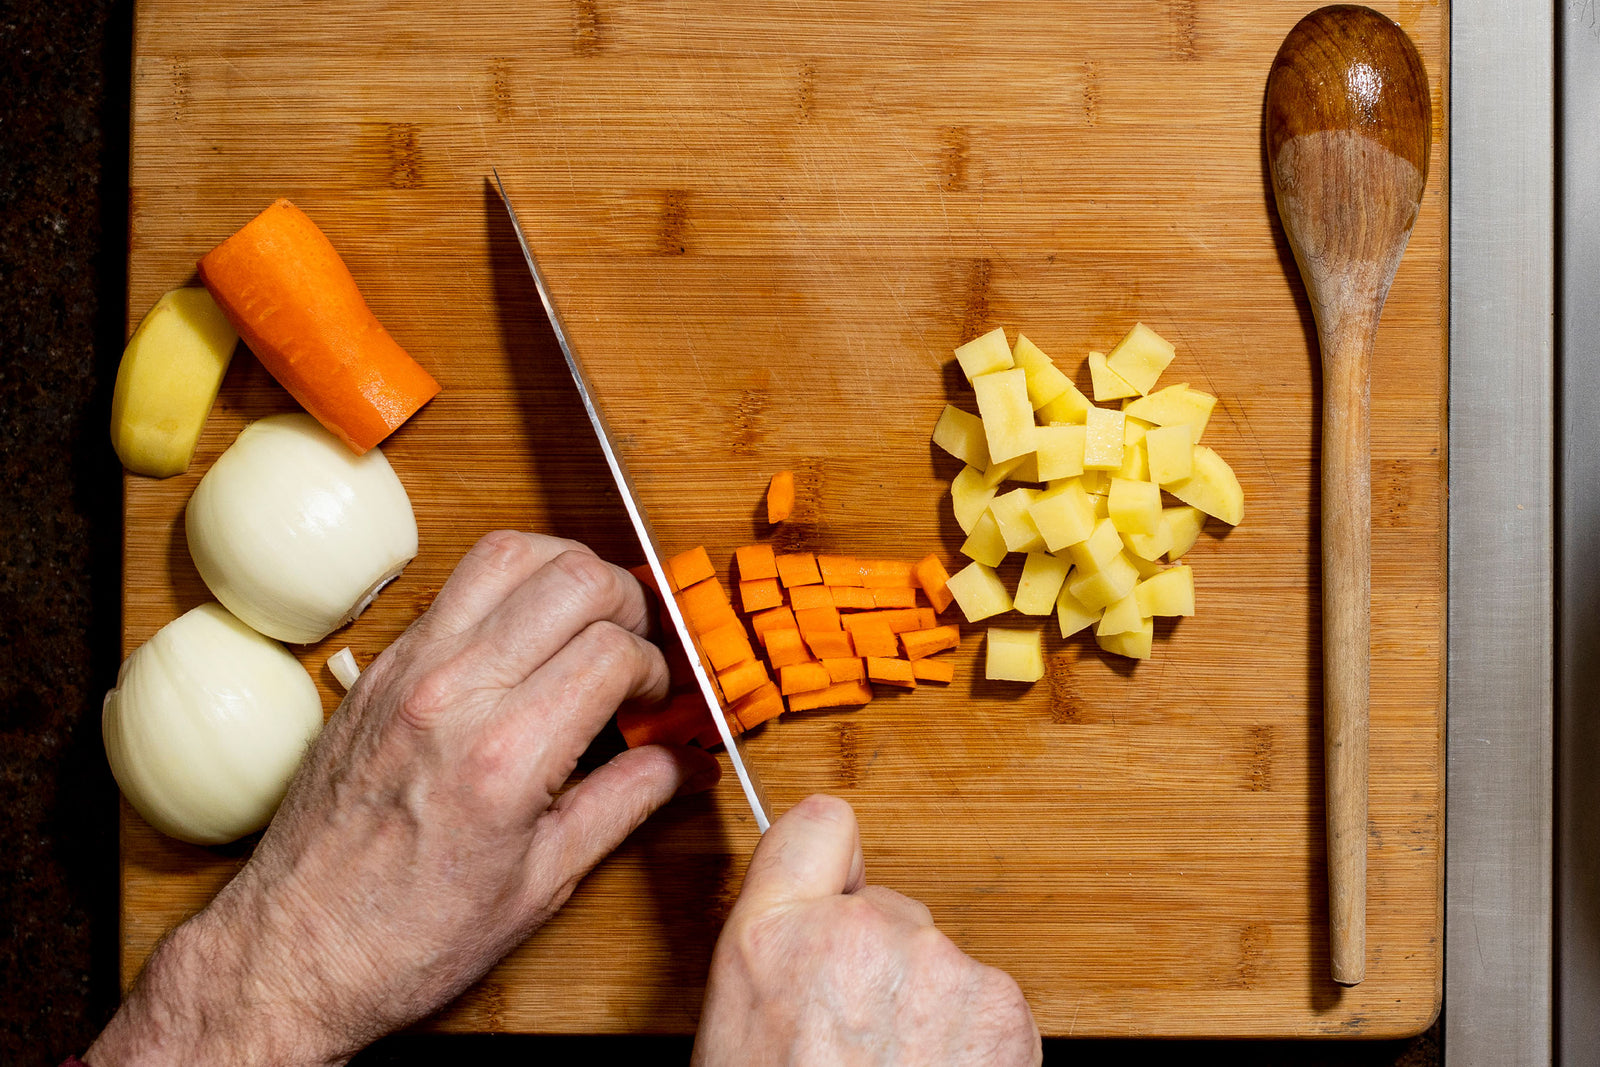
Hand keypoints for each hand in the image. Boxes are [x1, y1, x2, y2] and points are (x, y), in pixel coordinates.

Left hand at [87, 531, 720, 1066]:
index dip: (656, 668)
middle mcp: (453, 694)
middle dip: (627, 603)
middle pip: (572, 577)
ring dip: (566, 573)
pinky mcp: (379, 665)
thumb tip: (686, 763)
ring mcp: (408, 669)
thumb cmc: (408, 936)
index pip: (613, 650)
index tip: (655, 700)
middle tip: (634, 650)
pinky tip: (526, 638)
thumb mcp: (542, 884)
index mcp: (504, 757)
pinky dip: (509, 589)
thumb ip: (625, 804)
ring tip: (585, 623)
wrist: (293, 949)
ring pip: (509, 553)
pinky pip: (458, 585)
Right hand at [692, 794, 1040, 1065]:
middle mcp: (857, 934)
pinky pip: (986, 1003)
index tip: (838, 890)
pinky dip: (974, 1045)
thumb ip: (779, 954)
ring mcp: (937, 967)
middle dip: (880, 966)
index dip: (831, 865)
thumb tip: (815, 925)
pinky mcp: (1002, 1008)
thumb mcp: (738, 1036)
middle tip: (858, 1047)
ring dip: (929, 1009)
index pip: (819, 826)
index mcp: (770, 939)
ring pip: (939, 962)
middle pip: (887, 911)